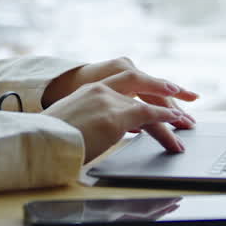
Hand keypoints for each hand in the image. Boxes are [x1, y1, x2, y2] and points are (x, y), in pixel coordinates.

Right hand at [42, 60, 198, 162]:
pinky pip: (150, 114)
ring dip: (169, 114)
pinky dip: (166, 118)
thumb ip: (91, 120)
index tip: (156, 95)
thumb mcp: (72, 122)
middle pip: (140, 86)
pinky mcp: (116, 116)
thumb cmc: (50, 138)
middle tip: (183, 99)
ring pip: (148, 103)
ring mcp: (109, 100)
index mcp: (87, 90)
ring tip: (186, 122)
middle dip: (163, 93)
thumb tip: (106, 130)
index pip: (123, 85)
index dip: (143, 89)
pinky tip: (177, 124)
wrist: (39, 140)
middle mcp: (100, 89)